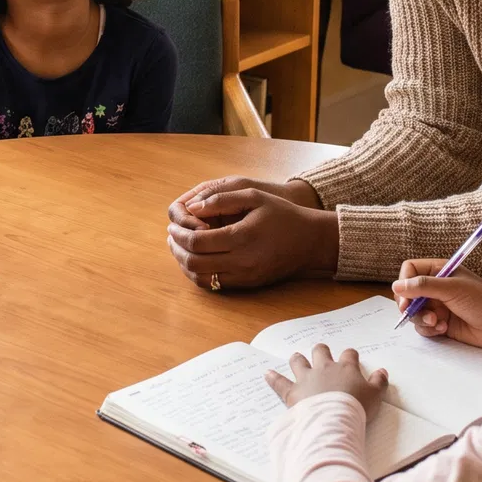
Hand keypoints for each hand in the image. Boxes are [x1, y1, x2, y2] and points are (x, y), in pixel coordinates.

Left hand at [165, 177, 337, 289]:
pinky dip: (198, 273)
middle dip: (176, 249)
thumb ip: (221, 199)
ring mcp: (244, 276)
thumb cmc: (282, 215)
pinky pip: (214, 284)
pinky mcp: (247, 285)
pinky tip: (195, 258)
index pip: (197, 242)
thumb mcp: (254, 196)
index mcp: (242, 238)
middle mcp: (242, 262)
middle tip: (171, 236)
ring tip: (178, 247)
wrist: (310, 241)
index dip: (179, 234)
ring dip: (184, 263)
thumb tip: (191, 207)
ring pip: (201, 278)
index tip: (172, 225)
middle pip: (194, 263)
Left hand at [266, 344, 387, 411]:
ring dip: (298, 360)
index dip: (350, 355)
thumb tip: (383, 371)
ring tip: (296, 358)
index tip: (351, 358)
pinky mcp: (292, 392)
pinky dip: (273, 378)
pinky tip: (267, 374)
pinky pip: (280, 382)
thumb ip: (379, 382)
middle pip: (321, 352)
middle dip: (321, 351)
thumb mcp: (375, 396)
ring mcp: (307, 378)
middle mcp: (325, 368)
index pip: (349, 355)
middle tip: (321, 353)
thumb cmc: (356, 407)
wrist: (334, 419)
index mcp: (346, 368)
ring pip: (299, 362)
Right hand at [391, 262, 481, 349]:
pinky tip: (443, 328)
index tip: (406, 297)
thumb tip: (396, 286)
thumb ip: (423, 286)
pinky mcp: (439, 322)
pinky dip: (429, 329)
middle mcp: (435, 287)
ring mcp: (437, 305)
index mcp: (439, 271)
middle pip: (407, 293)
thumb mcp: (452, 289)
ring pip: (412, 312)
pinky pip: (422, 326)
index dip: (404, 282)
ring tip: (437, 322)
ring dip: (421, 318)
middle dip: (409, 305)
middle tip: (411, 311)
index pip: (410, 270)